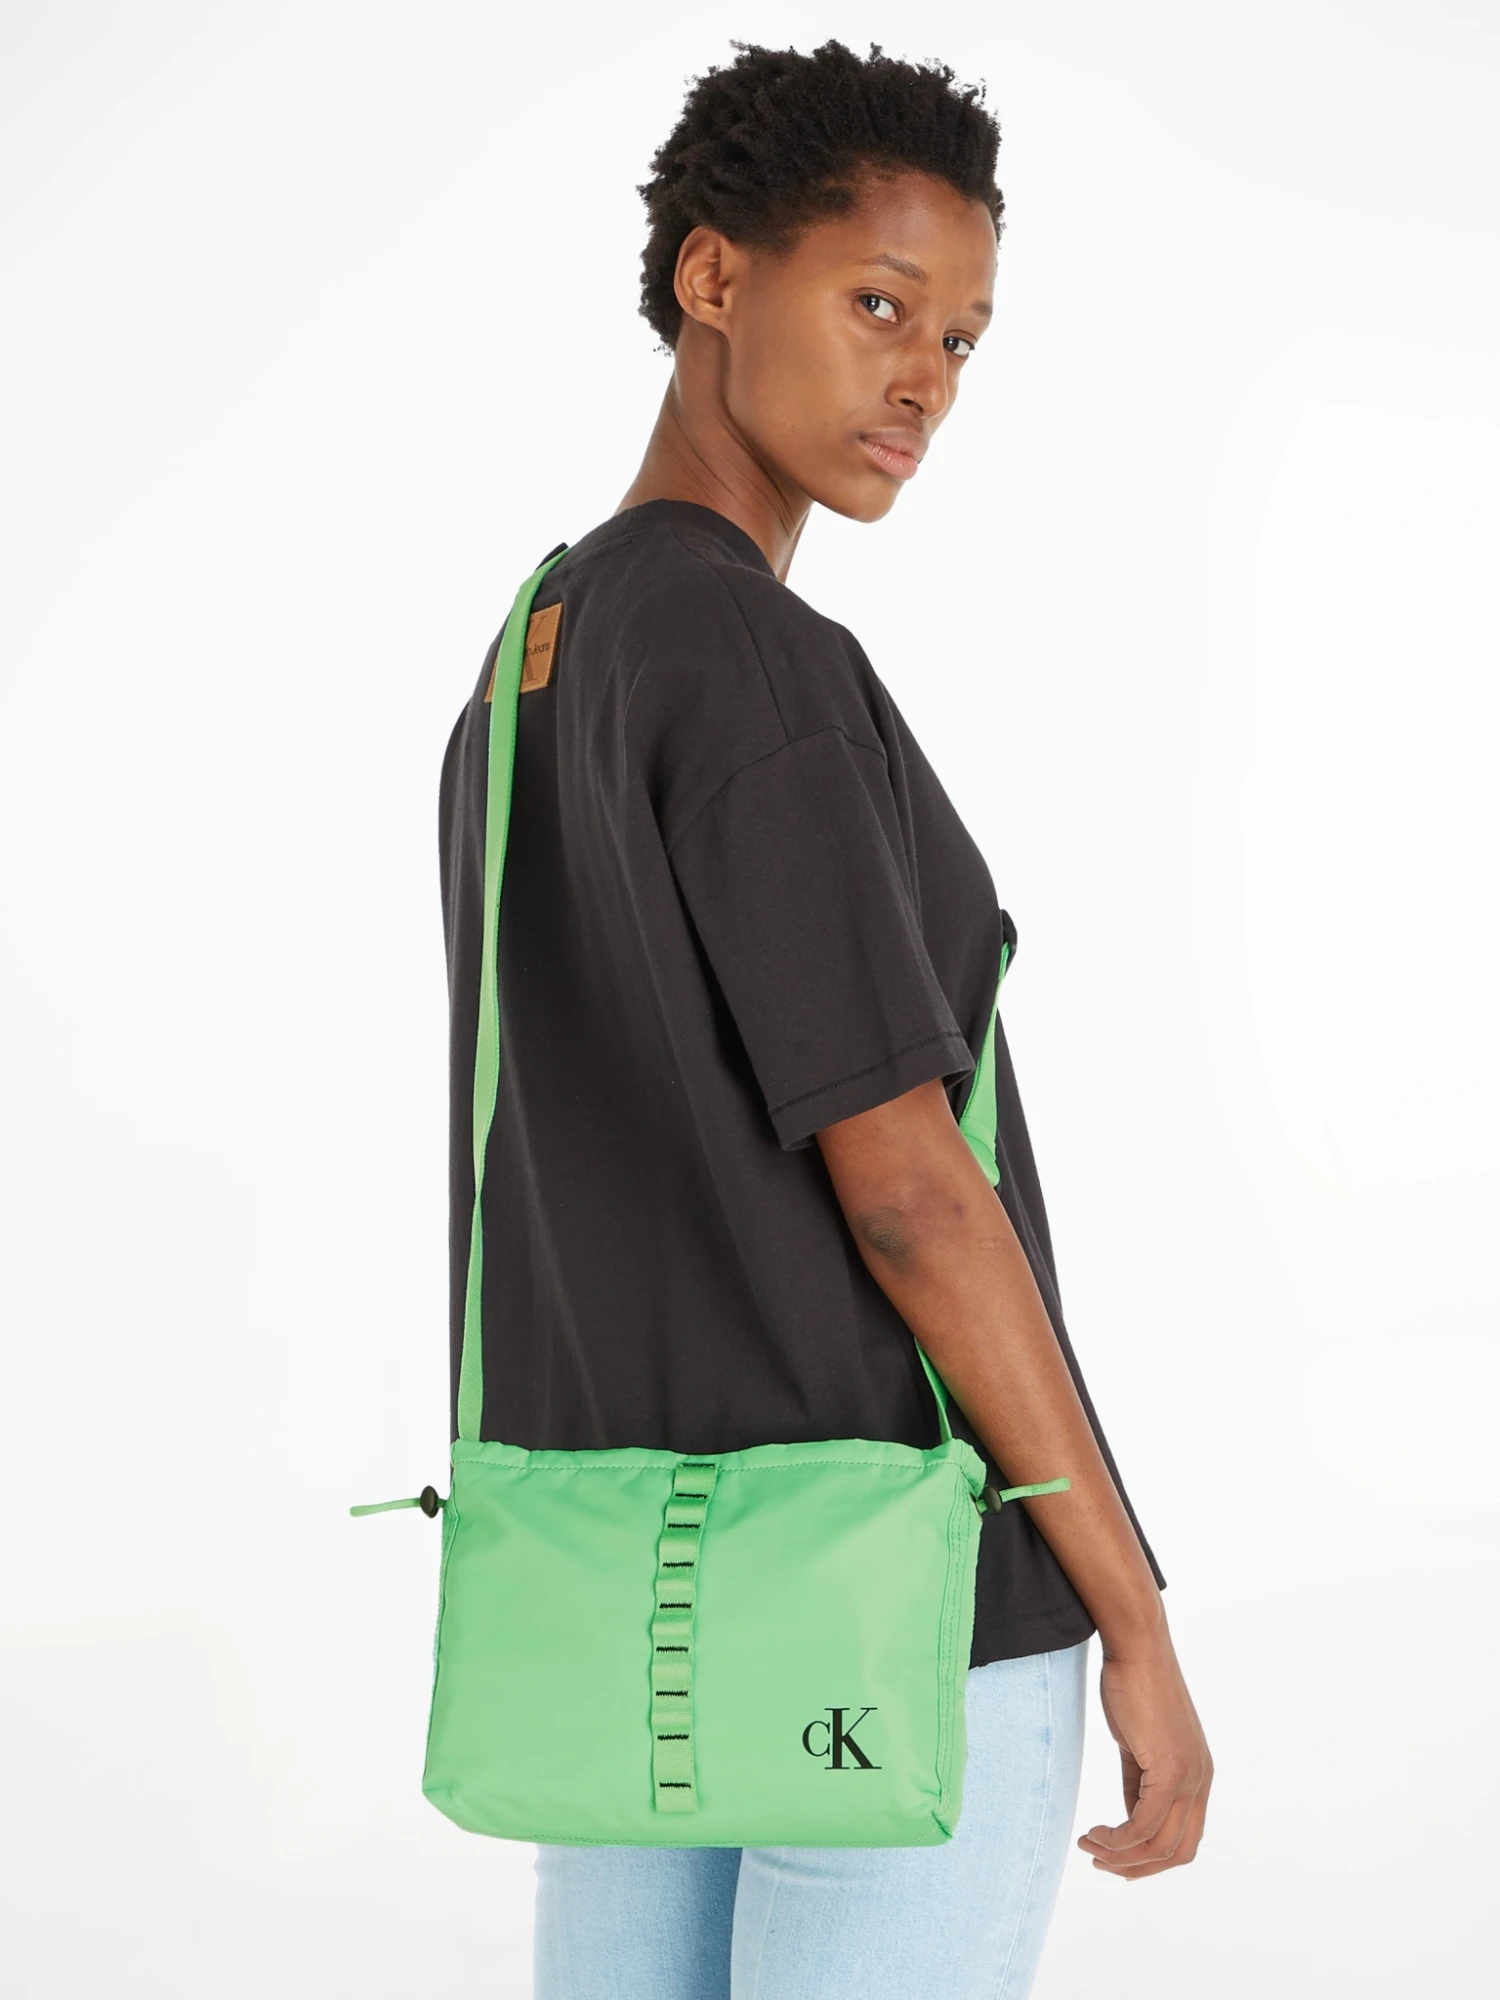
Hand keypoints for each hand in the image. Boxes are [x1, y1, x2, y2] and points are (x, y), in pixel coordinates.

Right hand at [1077, 1628, 1212, 1878]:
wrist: (1137, 1648)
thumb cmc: (1133, 1685)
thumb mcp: (1139, 1745)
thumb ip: (1139, 1783)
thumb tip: (1131, 1819)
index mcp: (1199, 1776)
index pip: (1185, 1839)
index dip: (1152, 1859)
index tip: (1117, 1858)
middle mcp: (1202, 1781)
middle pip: (1177, 1852)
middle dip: (1137, 1867)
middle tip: (1100, 1861)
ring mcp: (1190, 1778)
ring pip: (1159, 1845)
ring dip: (1120, 1855)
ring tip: (1089, 1846)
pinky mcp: (1170, 1771)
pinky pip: (1143, 1824)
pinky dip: (1117, 1838)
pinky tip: (1096, 1832)